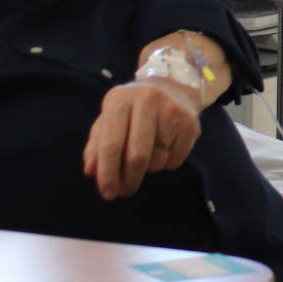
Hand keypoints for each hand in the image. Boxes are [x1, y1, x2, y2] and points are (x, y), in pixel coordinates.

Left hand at [83, 78, 202, 199]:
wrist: (171, 88)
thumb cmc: (131, 110)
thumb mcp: (108, 120)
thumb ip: (96, 145)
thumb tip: (91, 172)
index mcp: (120, 99)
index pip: (111, 142)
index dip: (108, 172)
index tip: (107, 193)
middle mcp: (148, 99)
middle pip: (138, 155)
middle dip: (130, 180)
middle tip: (125, 191)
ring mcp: (172, 110)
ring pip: (157, 160)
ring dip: (148, 168)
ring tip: (147, 155)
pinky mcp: (191, 122)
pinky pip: (175, 160)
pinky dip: (167, 163)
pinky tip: (165, 148)